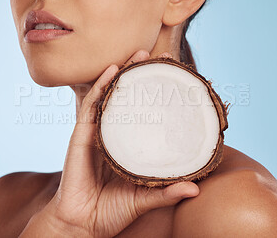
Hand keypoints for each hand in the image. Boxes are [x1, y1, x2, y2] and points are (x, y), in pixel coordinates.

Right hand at [19, 51, 199, 237]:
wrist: (82, 224)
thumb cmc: (111, 212)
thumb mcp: (144, 199)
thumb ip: (166, 192)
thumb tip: (195, 188)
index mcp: (128, 147)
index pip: (146, 114)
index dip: (159, 96)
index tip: (176, 79)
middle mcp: (113, 135)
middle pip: (129, 99)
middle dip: (143, 76)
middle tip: (161, 58)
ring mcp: (96, 133)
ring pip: (110, 96)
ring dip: (123, 73)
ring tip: (139, 55)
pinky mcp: (80, 135)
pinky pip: (91, 105)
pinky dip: (101, 86)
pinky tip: (113, 70)